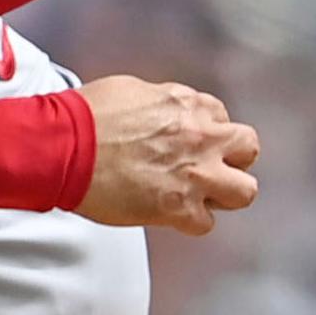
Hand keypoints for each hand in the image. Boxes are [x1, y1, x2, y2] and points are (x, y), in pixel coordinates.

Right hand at [74, 76, 260, 234]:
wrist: (67, 146)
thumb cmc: (88, 116)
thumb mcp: (134, 90)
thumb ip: (164, 103)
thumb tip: (166, 113)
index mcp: (190, 106)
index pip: (222, 119)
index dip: (208, 133)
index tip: (193, 143)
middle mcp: (202, 138)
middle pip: (248, 149)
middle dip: (233, 160)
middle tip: (210, 169)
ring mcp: (195, 175)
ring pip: (245, 192)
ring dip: (225, 195)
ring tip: (201, 197)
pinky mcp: (178, 208)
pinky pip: (206, 224)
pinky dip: (191, 222)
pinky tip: (172, 215)